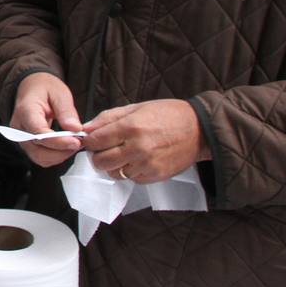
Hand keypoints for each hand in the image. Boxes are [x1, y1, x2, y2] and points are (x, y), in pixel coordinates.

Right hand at [10, 72, 83, 167]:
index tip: (76, 142)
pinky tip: (66, 147)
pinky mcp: (28, 145)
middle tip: (79, 143)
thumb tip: (75, 129)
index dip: (58, 141)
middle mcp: (19, 128)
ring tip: (74, 144)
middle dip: (61, 151)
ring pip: (39, 158)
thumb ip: (66, 111)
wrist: (31, 88)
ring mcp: (21, 138)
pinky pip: (41, 158)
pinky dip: (55, 156)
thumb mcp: (59, 93)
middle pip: (37, 150)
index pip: (38, 132)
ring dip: (59, 156)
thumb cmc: (44, 88)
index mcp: (25, 111)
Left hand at [83, 98, 210, 183]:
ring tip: (124, 153)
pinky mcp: (155, 176)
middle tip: (105, 148)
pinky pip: (131, 178)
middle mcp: (137, 147)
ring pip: (114, 173)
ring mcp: (146, 164)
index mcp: (130, 126)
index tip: (93, 139)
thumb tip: (86, 128)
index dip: (90, 141)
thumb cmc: (167, 115)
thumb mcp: (135, 108)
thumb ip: (108, 118)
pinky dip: (130, 171)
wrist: (199, 130)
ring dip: (114, 165)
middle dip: (98, 155)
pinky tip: (138, 159)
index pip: (95, 141)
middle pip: (100, 162)